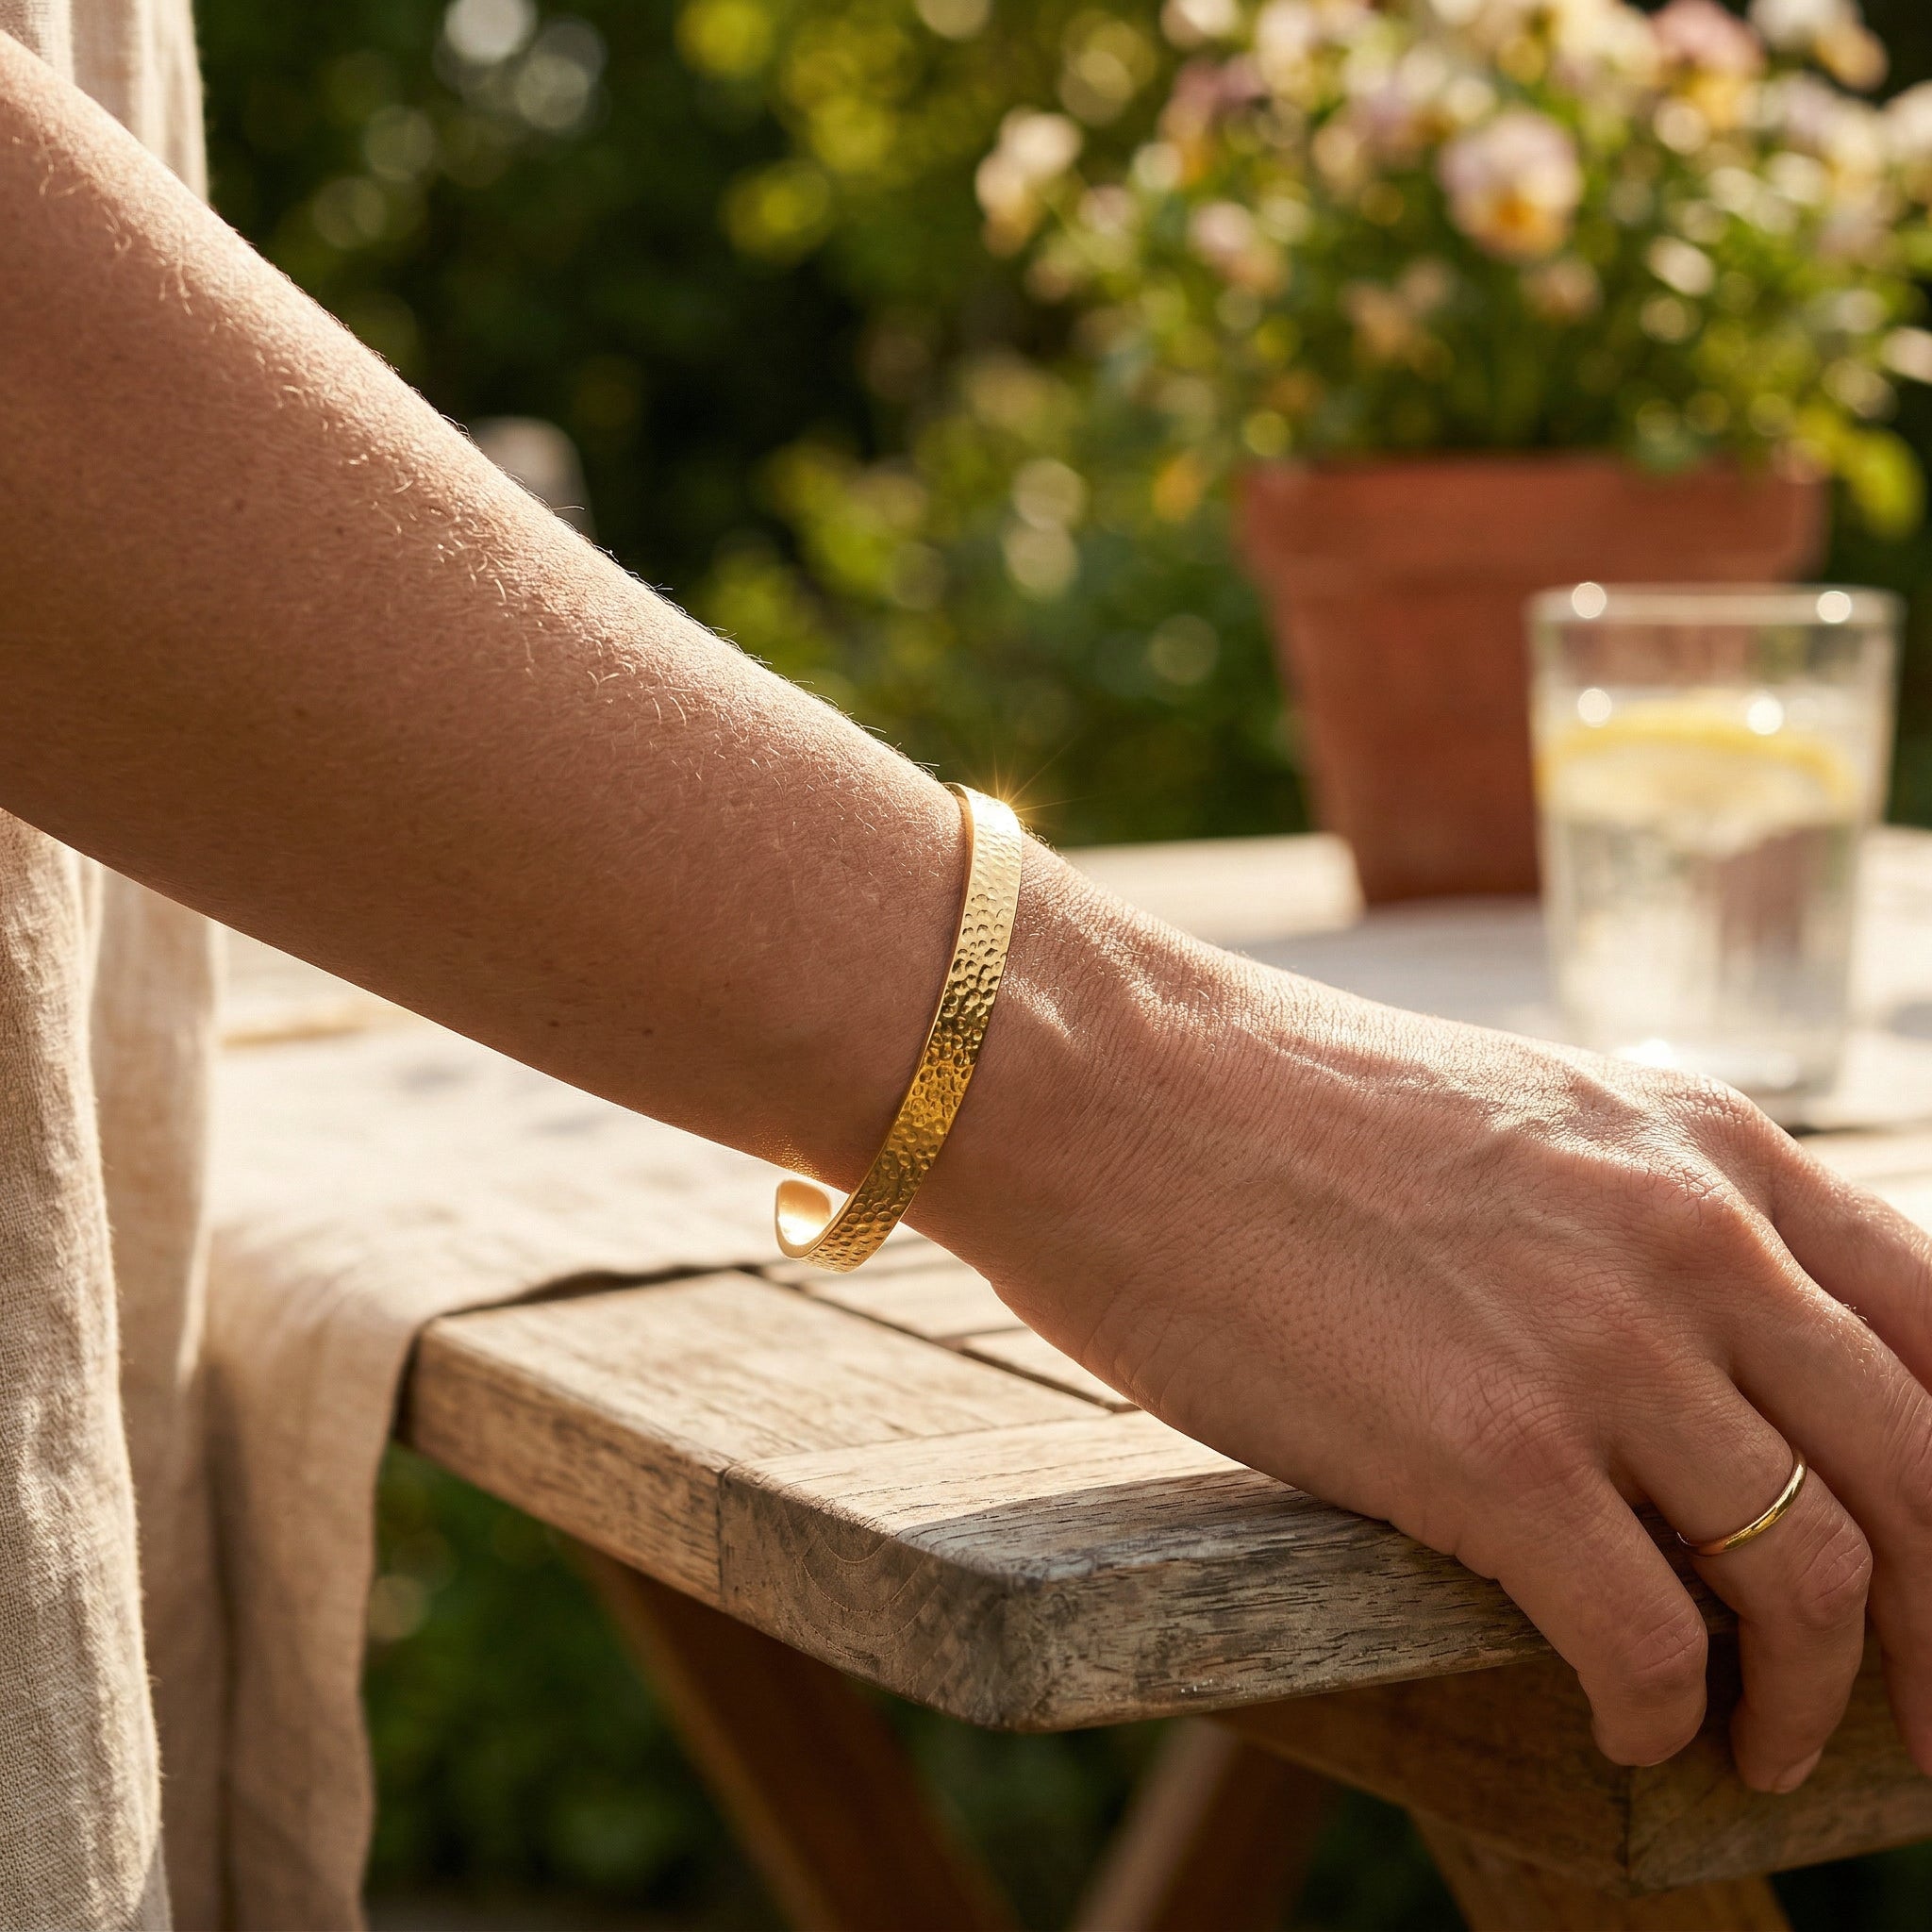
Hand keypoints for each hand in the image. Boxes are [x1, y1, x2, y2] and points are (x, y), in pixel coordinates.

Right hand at [925, 848, 1931, 1793]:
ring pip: (1811, 1580)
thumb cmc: (1271, 1103)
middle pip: (1918, 1477)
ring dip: (1806, 1700)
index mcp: (1708, 1146)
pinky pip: (1653, 1643)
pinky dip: (1663, 1715)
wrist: (1110, 1081)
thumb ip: (1637, 1213)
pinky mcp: (1491, 1454)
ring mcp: (1600, 1346)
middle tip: (1920, 1723)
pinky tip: (1630, 1728)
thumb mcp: (1517, 1120)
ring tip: (1759, 1744)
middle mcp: (1694, 1238)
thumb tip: (1700, 1354)